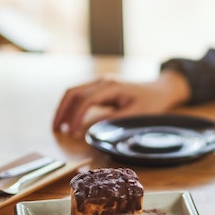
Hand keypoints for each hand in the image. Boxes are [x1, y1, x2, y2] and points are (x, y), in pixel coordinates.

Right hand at [53, 69, 190, 137]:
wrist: (159, 90)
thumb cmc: (150, 102)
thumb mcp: (136, 114)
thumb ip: (114, 120)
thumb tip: (92, 128)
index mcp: (111, 86)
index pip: (86, 100)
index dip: (76, 117)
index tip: (71, 134)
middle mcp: (102, 81)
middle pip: (73, 92)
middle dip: (62, 111)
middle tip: (55, 129)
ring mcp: (99, 83)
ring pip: (73, 92)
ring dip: (63, 108)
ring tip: (57, 126)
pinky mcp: (99, 89)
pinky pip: (79, 96)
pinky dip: (71, 107)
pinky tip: (67, 121)